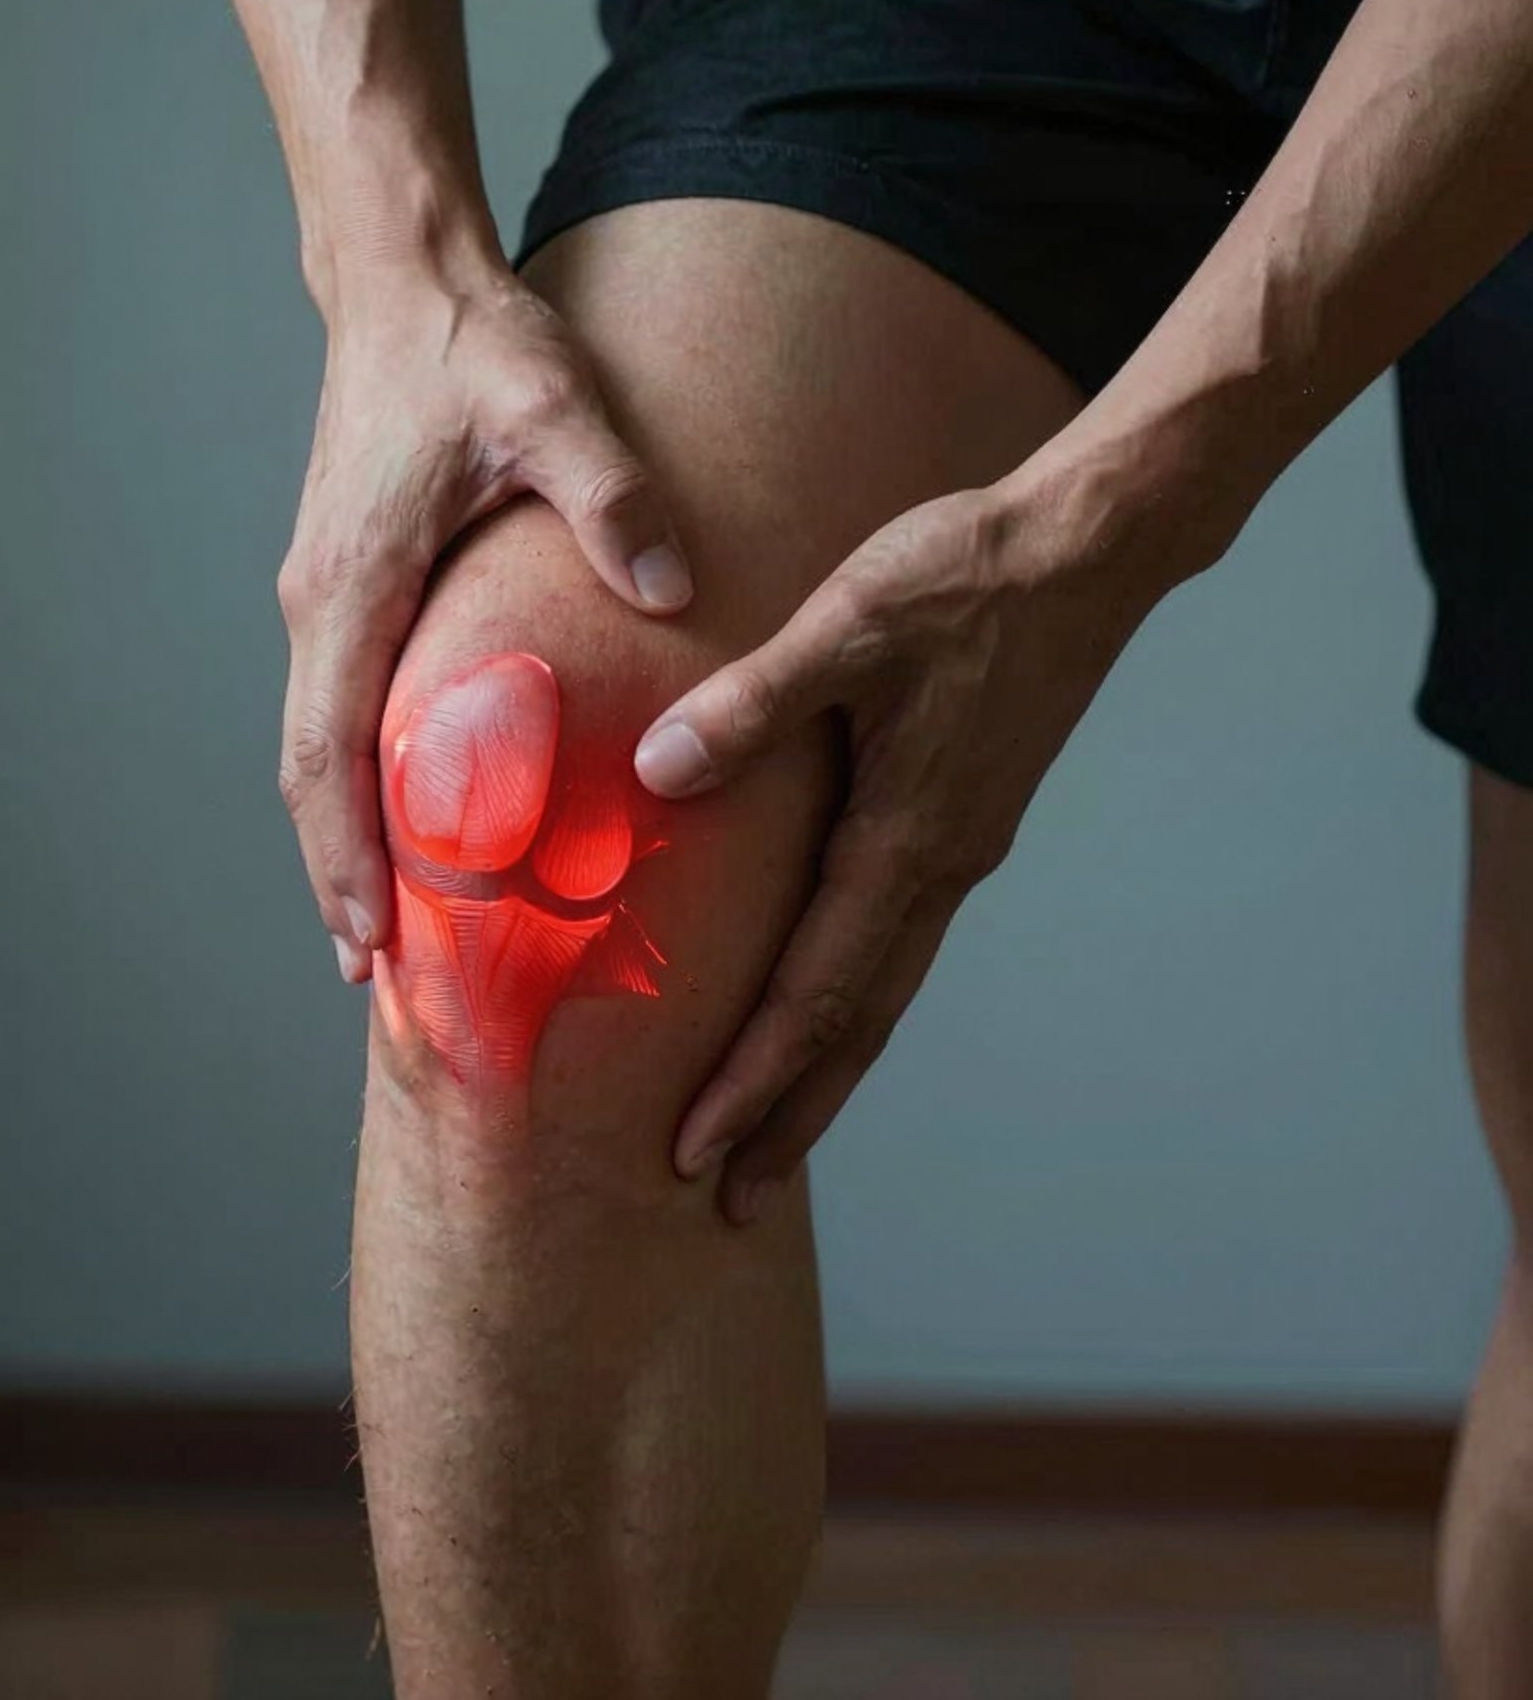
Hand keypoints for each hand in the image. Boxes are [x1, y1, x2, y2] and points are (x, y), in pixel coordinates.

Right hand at [279, 254, 691, 982]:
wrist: (400, 276)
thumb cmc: (465, 342)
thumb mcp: (551, 407)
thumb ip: (613, 498)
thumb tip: (667, 592)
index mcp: (353, 582)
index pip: (327, 751)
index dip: (341, 855)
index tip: (368, 944)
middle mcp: (320, 600)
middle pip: (307, 771)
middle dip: (336, 876)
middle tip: (376, 976)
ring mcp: (325, 591)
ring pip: (317, 742)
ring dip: (343, 833)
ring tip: (388, 924)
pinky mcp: (349, 577)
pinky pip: (340, 702)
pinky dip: (359, 776)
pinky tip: (408, 812)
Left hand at [633, 473, 1169, 1222]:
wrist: (1087, 549)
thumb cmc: (969, 577)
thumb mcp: (850, 624)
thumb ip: (756, 702)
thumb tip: (659, 774)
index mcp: (910, 838)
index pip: (820, 992)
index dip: (756, 1078)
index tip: (694, 1150)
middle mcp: (941, 866)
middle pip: (859, 1025)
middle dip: (792, 1116)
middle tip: (730, 1198)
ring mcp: (959, 849)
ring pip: (882, 992)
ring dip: (823, 1071)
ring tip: (770, 1137)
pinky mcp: (961, 818)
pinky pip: (895, 942)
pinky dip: (851, 1001)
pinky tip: (821, 1004)